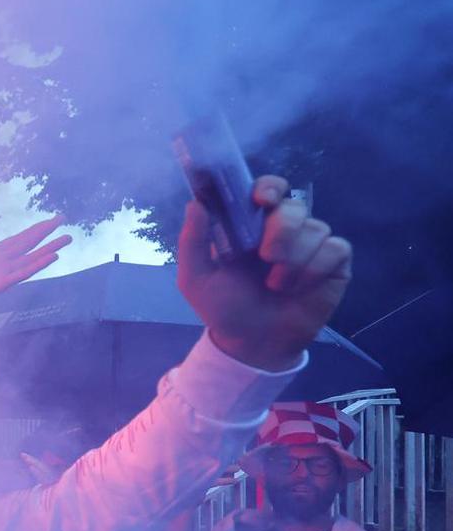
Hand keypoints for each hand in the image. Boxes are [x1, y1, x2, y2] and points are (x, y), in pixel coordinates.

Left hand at [0, 216, 70, 319]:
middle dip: (45, 232)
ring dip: (49, 248)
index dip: (33, 229)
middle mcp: (1, 263)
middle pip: (28, 244)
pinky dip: (37, 265)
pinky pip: (22, 274)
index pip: (18, 239)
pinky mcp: (0, 285)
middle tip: (63, 219)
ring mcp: (2, 274)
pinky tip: (52, 257)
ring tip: (67, 237)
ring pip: (31, 257)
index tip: (49, 220)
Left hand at [178, 176, 350, 370]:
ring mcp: (311, 244)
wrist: (252, 343)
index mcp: (251, 226)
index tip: (262, 200)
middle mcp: (284, 229)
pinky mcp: (334, 263)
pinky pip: (336, 248)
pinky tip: (299, 288)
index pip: (268, 189)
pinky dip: (315, 268)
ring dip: (294, 259)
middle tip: (267, 256)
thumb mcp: (196, 278)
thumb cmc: (225, 308)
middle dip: (282, 228)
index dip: (269, 187)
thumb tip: (195, 203)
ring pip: (316, 227)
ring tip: (276, 285)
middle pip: (295, 205)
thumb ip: (193, 241)